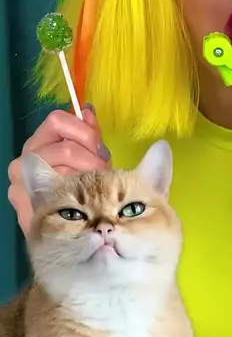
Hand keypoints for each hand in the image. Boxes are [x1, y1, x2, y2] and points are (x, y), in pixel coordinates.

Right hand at [8, 106, 110, 235]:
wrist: (62, 227)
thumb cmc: (76, 185)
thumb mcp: (85, 154)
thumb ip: (87, 133)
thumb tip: (88, 109)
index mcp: (40, 141)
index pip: (57, 120)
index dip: (84, 132)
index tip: (101, 149)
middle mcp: (26, 158)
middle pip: (65, 149)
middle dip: (92, 162)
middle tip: (104, 175)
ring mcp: (21, 183)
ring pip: (64, 174)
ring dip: (87, 182)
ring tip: (96, 190)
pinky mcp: (24, 207)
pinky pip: (56, 197)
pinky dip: (74, 199)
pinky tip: (82, 204)